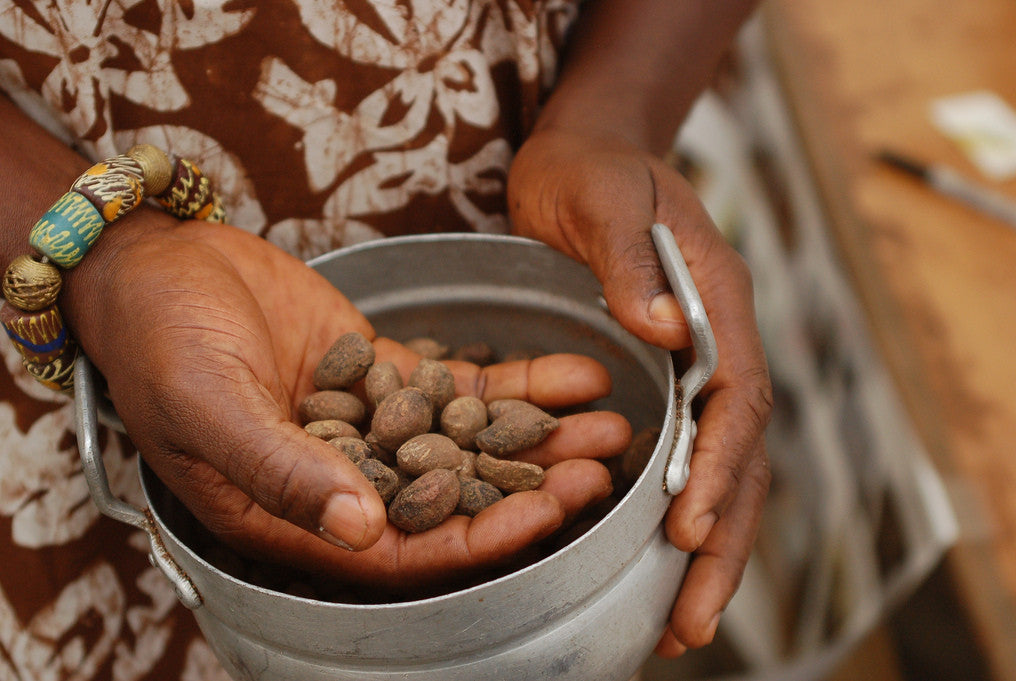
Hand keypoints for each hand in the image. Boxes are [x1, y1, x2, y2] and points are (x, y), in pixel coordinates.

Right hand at [64, 218, 626, 588]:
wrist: (152, 264)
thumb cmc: (158, 341)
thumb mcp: (210, 407)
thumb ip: (283, 470)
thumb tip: (364, 530)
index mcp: (297, 515)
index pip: (407, 549)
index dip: (481, 536)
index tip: (550, 511)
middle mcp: (343, 480)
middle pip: (456, 498)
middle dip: (532, 487)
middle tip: (602, 465)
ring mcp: (370, 424)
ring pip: (471, 442)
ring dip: (539, 436)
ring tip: (609, 421)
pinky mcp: (383, 372)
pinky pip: (460, 385)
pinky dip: (515, 381)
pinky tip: (574, 371)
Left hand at [508, 128, 771, 654]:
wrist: (583, 154)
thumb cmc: (587, 170)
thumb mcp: (598, 196)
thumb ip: (628, 258)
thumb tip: (663, 331)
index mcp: (714, 300)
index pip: (734, 396)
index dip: (716, 465)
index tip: (686, 527)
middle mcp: (715, 341)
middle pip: (740, 454)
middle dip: (721, 539)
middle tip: (692, 622)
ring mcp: (694, 363)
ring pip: (719, 469)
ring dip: (707, 549)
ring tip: (682, 626)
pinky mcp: (661, 380)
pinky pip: (681, 457)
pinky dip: (675, 516)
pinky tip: (655, 568)